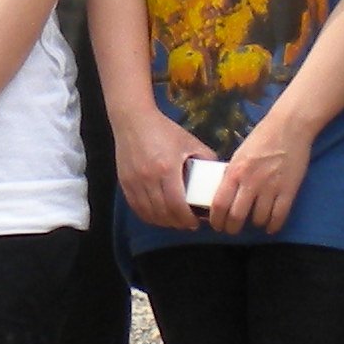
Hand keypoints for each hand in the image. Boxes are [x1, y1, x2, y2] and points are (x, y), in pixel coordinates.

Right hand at [109, 105, 203, 233]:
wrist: (134, 120)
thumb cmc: (164, 130)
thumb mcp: (190, 142)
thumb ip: (206, 158)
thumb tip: (219, 175)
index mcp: (167, 169)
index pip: (177, 206)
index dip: (187, 219)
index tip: (195, 223)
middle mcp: (149, 179)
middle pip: (163, 213)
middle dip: (177, 223)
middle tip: (187, 224)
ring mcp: (134, 182)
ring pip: (149, 213)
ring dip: (163, 222)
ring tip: (174, 221)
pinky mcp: (125, 183)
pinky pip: (136, 208)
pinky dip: (148, 216)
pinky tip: (158, 215)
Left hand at [209, 120, 309, 235]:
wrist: (289, 127)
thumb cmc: (262, 138)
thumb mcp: (239, 155)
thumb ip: (232, 175)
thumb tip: (224, 194)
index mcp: (234, 171)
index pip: (219, 204)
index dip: (216, 220)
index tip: (217, 225)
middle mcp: (250, 182)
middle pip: (236, 216)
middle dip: (232, 228)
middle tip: (232, 230)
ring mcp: (271, 187)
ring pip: (258, 219)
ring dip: (254, 224)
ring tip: (253, 222)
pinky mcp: (289, 190)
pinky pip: (279, 216)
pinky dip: (273, 225)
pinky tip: (270, 226)